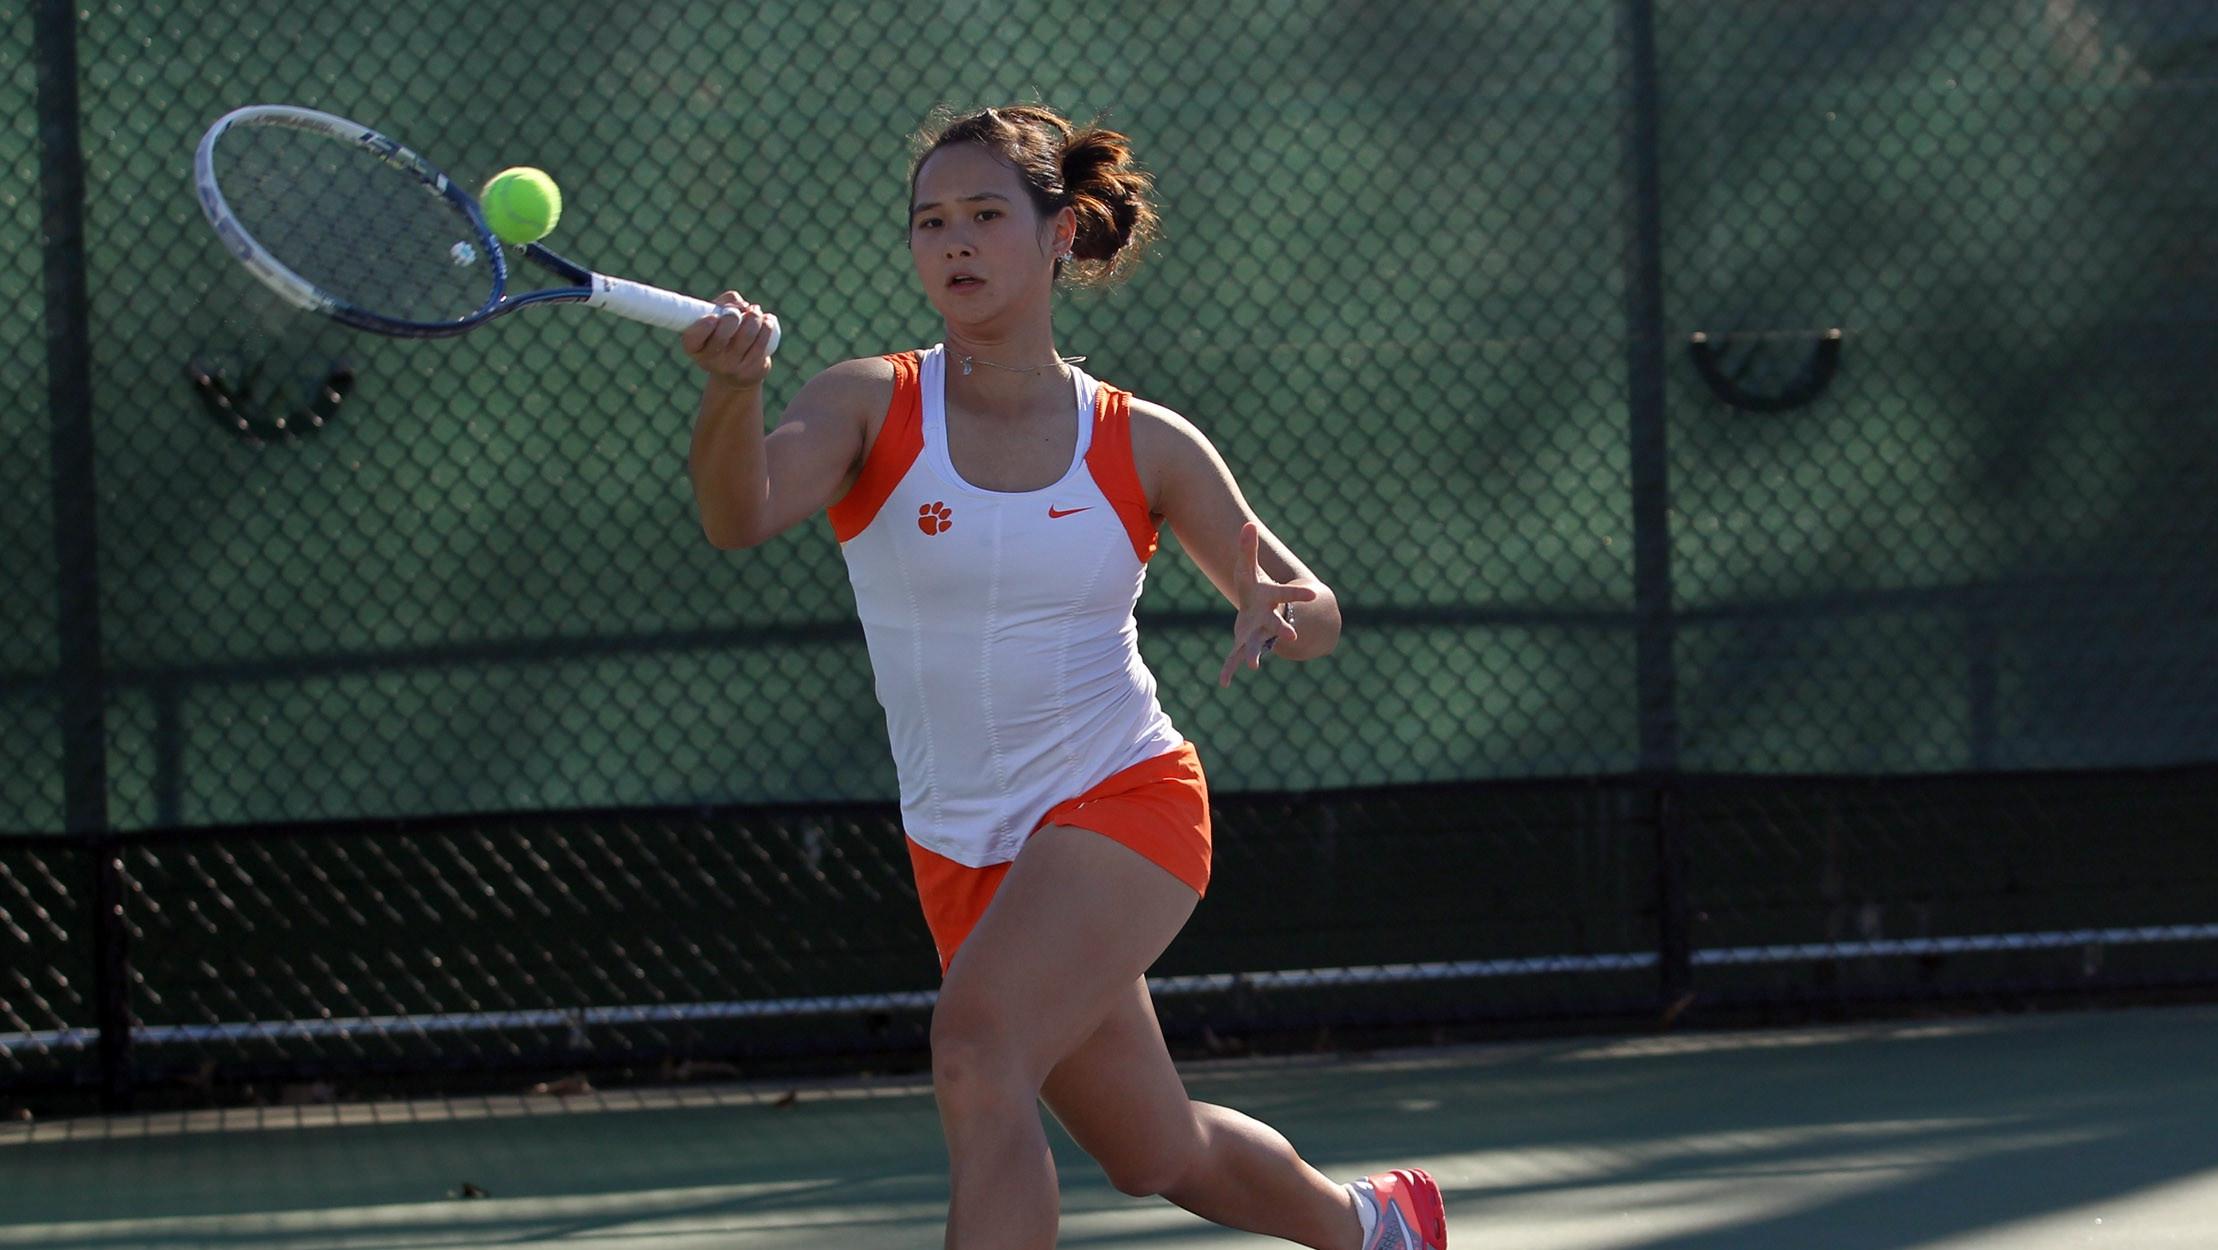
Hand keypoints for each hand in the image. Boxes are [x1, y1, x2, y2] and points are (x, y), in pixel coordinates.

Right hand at [681, 291, 777, 384]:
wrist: (736, 371)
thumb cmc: (723, 334)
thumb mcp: (715, 318)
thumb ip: (724, 302)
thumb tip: (744, 306)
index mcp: (695, 347)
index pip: (694, 337)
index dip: (704, 325)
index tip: (714, 317)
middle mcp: (710, 361)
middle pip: (722, 335)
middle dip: (732, 316)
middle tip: (737, 312)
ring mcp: (732, 368)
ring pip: (746, 335)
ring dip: (754, 317)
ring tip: (755, 311)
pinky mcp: (751, 370)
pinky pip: (762, 344)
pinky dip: (767, 326)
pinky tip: (767, 320)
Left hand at [1219, 521, 1318, 686]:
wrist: (1257, 610)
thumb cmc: (1254, 586)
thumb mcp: (1248, 566)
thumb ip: (1248, 548)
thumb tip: (1247, 524)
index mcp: (1271, 598)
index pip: (1287, 594)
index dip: (1299, 594)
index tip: (1314, 594)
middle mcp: (1268, 618)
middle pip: (1278, 625)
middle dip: (1284, 630)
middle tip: (1291, 638)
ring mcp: (1257, 633)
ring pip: (1258, 646)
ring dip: (1255, 655)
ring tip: (1254, 667)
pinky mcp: (1243, 643)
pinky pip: (1235, 657)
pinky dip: (1229, 669)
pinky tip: (1223, 683)